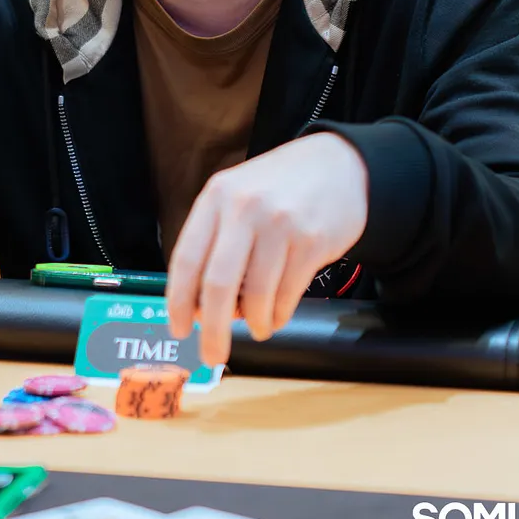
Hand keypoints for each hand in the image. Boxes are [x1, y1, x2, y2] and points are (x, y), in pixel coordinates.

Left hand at [166, 132, 368, 366]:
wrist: (340, 164)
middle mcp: (245, 209)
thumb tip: (201, 307)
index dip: (178, 300)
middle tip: (212, 354)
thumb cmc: (279, 188)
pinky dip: (279, 315)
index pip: (187, 258)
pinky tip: (277, 314)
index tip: (178, 328)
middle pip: (217, 284)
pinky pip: (287, 296)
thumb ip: (216, 242)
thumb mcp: (237, 197)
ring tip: (257, 326)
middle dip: (212, 329)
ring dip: (255, 323)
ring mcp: (280, 225)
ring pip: (256, 296)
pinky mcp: (312, 243)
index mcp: (216, 197)